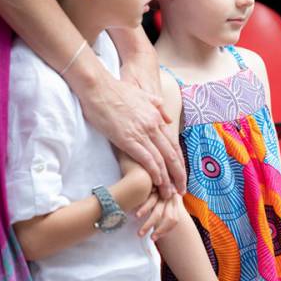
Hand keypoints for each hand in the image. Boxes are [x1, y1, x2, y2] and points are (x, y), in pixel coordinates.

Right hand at [69, 53, 185, 194]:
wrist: (98, 87)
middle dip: (178, 175)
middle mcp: (153, 126)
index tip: (182, 174)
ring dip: (167, 179)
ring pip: (161, 160)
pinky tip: (157, 182)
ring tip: (170, 193)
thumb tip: (168, 119)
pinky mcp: (128, 139)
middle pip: (172, 155)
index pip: (173, 144)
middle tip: (181, 190)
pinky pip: (146, 158)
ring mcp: (141, 133)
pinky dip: (154, 171)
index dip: (179, 161)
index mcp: (157, 116)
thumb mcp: (142, 95)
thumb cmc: (116, 90)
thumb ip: (157, 106)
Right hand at [137, 191, 180, 240]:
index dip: (166, 230)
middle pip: (169, 218)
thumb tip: (158, 229)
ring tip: (140, 233)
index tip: (155, 237)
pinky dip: (144, 210)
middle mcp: (170, 198)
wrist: (154, 167)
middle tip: (151, 238)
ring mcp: (162, 193)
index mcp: (174, 201)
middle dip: (160, 231)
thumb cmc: (156, 188)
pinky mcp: (154, 188)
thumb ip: (163, 211)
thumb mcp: (163, 198)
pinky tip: (138, 216)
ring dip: (148, 225)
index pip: (175, 219)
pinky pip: (150, 201)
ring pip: (158, 213)